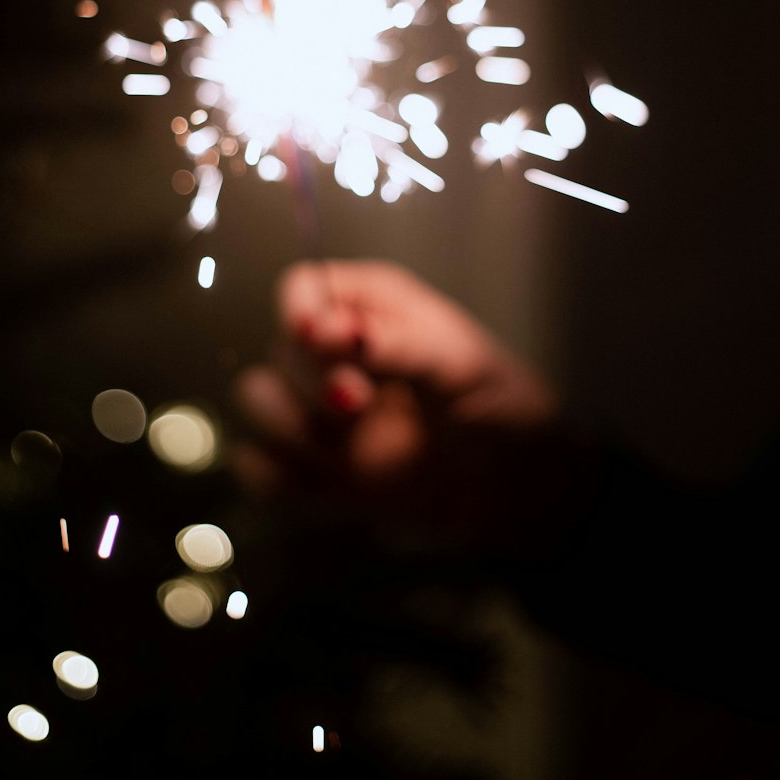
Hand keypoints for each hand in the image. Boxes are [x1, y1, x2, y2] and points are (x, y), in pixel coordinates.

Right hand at [229, 260, 581, 550]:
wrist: (520, 491)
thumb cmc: (502, 408)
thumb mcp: (458, 364)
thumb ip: (393, 345)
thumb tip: (328, 329)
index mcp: (373, 309)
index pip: (304, 288)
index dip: (299, 312)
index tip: (319, 341)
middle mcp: (339, 355)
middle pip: (280, 348)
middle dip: (311, 379)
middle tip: (361, 403)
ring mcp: (325, 414)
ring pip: (259, 400)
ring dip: (287, 423)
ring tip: (342, 447)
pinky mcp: (318, 472)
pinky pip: (263, 469)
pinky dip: (274, 475)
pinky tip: (319, 480)